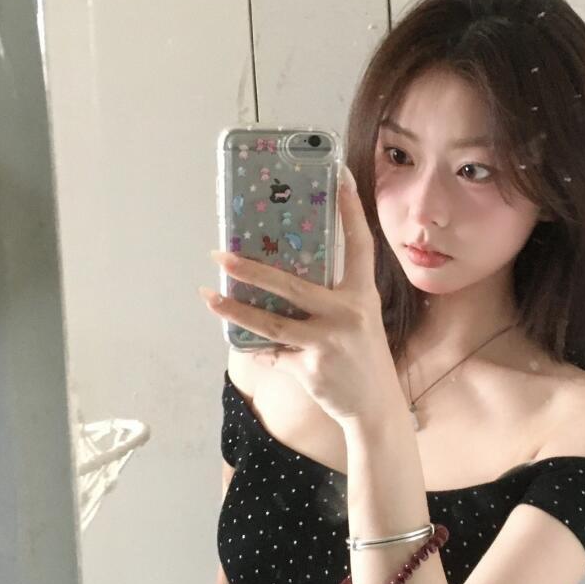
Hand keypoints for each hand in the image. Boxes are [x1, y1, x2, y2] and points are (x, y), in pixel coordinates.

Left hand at [201, 166, 400, 426]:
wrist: (375, 408)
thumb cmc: (361, 359)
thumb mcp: (357, 321)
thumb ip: (329, 299)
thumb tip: (278, 278)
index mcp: (362, 295)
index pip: (359, 243)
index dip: (350, 209)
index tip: (339, 175)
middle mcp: (348, 314)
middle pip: (291, 285)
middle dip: (251, 270)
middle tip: (221, 253)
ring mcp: (328, 343)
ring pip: (270, 323)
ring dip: (234, 309)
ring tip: (209, 296)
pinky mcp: (310, 369)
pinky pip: (272, 352)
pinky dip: (255, 346)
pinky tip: (238, 339)